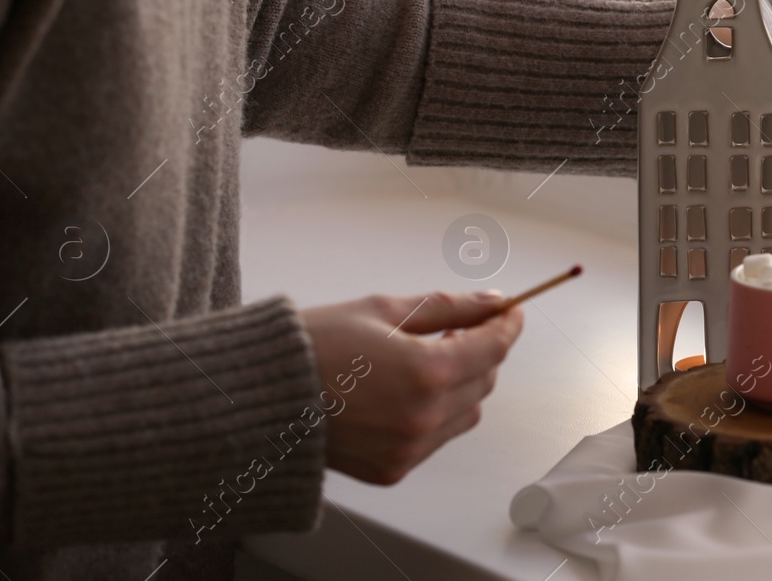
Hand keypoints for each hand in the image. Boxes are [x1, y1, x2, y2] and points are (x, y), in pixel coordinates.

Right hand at [299, 291, 522, 484]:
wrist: (261, 397)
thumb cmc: (316, 346)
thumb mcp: (384, 310)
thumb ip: (448, 307)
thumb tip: (493, 302)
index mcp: (427, 371)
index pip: (493, 346)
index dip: (507, 324)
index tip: (510, 311)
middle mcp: (426, 416)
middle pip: (486, 379)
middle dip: (481, 351)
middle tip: (458, 329)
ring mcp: (411, 447)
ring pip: (467, 412)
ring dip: (463, 384)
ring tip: (426, 359)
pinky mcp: (393, 469)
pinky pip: (437, 438)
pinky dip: (436, 413)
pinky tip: (405, 391)